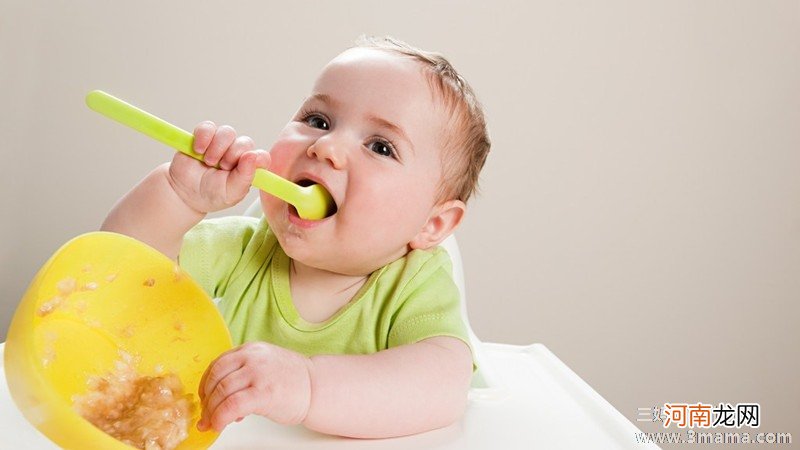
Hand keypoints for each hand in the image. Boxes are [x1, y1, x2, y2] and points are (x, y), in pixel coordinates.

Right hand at [168, 121, 270, 213]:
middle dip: (233, 155)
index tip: (245, 163)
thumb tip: (253, 156)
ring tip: (209, 162)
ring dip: (218, 147)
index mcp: (247, 168)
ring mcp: (220, 144)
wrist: (185, 193)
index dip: (257, 158)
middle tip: (222, 167)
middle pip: (245, 142)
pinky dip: (203, 137)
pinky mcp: (204, 136)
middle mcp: (237, 154)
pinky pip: (208, 127)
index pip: (262, 157)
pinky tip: (198, 150)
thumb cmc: (212, 195)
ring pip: (227, 132)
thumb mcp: (230, 193)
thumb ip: (244, 177)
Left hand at [197, 342, 313, 431]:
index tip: (205, 398)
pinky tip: (220, 425)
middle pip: (216, 377)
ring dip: (211, 412)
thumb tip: (220, 397)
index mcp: (251, 349)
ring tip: (212, 423)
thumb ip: (242, 373)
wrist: (317, 387)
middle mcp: (252, 358)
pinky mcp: (263, 393)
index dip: (206, 384)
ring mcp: (258, 374)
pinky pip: (231, 406)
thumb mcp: (265, 365)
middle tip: (206, 415)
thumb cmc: (293, 381)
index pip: (218, 364)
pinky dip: (220, 417)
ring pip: (221, 392)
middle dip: (206, 400)